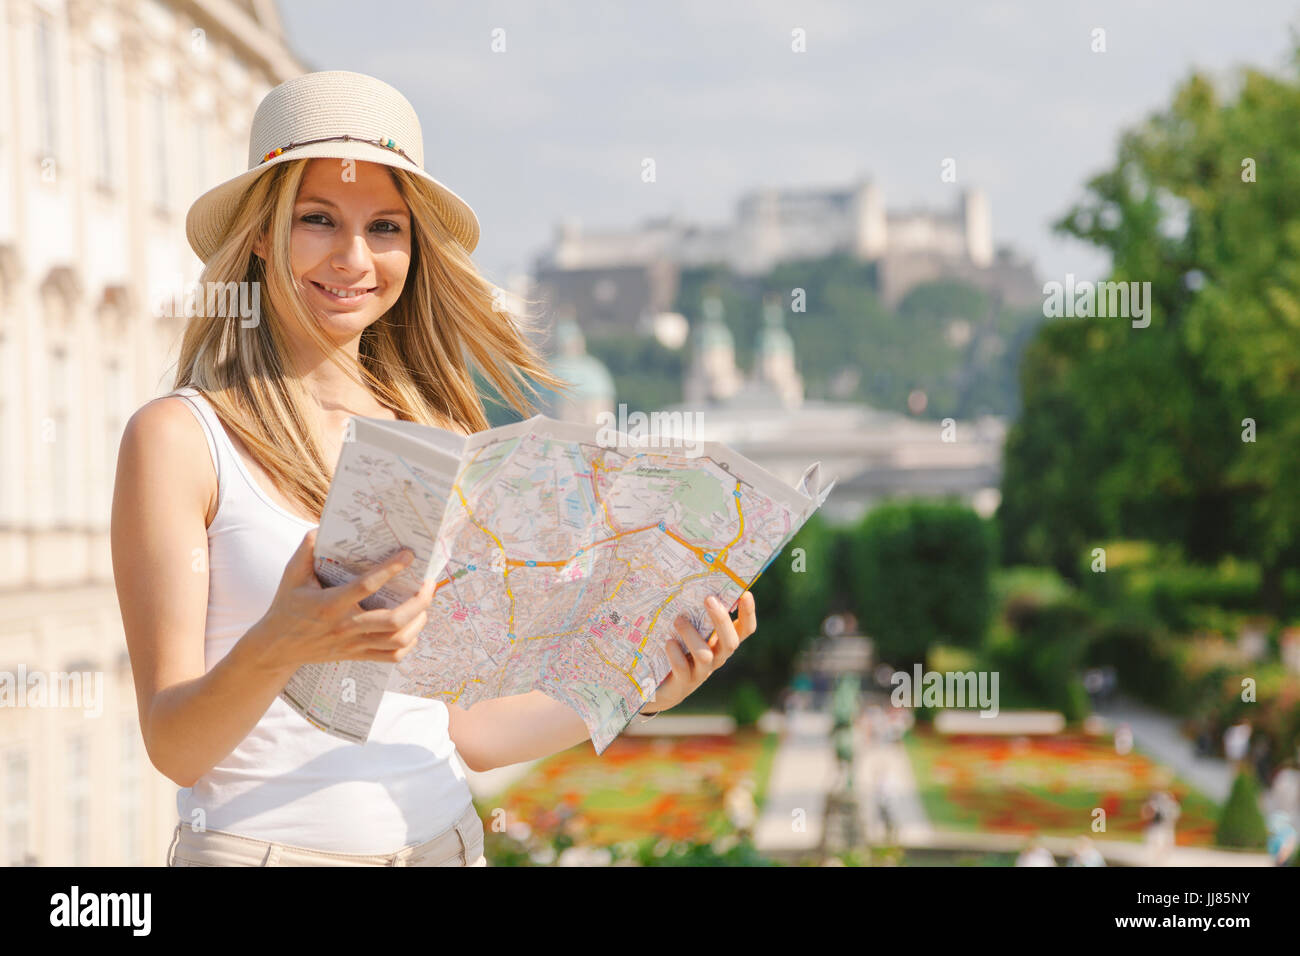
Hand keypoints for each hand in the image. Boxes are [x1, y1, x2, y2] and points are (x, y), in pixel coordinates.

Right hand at [246, 529, 434, 670]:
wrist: (276, 648)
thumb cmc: (287, 606)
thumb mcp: (291, 574)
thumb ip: (307, 548)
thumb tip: (324, 525)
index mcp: (329, 604)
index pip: (366, 586)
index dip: (390, 570)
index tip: (408, 555)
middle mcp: (345, 627)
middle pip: (392, 620)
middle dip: (418, 602)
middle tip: (428, 584)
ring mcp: (353, 644)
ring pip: (397, 640)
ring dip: (418, 621)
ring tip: (424, 603)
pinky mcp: (357, 655)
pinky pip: (392, 656)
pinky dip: (409, 643)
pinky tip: (413, 627)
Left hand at [643, 591, 756, 714]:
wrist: (664, 686)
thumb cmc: (680, 649)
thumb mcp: (692, 630)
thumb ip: (697, 613)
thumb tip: (692, 581)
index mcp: (722, 642)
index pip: (745, 630)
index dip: (749, 614)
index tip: (746, 594)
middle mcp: (717, 657)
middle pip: (730, 642)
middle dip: (721, 620)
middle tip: (708, 598)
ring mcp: (701, 672)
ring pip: (705, 655)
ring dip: (692, 635)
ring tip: (678, 620)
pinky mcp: (683, 682)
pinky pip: (683, 668)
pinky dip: (676, 654)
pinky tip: (668, 643)